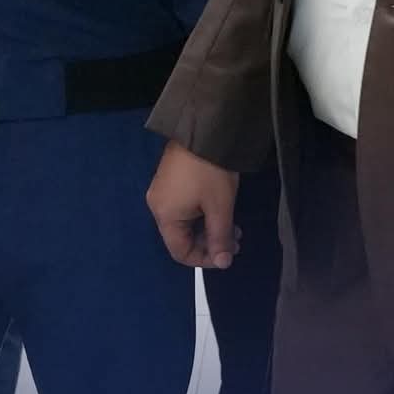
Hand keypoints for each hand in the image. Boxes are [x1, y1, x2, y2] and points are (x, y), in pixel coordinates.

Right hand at [146, 141, 239, 268]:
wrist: (204, 130)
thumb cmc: (210, 172)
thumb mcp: (220, 207)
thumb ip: (220, 238)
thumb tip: (223, 263)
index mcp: (165, 215)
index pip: (180, 252)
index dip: (205, 260)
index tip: (227, 255)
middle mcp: (157, 205)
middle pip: (181, 237)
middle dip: (210, 242)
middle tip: (236, 239)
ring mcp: (162, 190)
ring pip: (184, 222)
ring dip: (208, 227)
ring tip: (233, 225)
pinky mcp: (169, 179)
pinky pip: (183, 206)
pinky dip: (201, 213)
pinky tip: (219, 208)